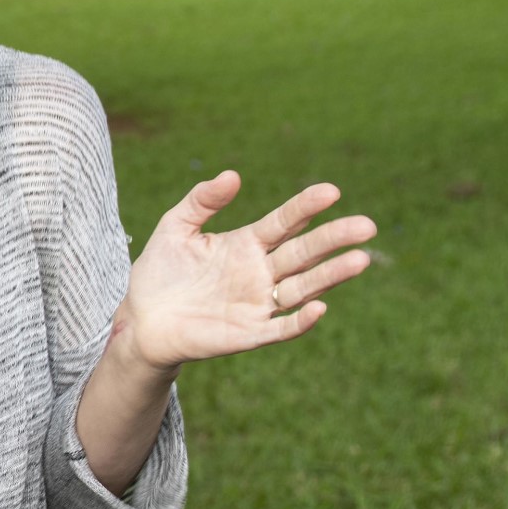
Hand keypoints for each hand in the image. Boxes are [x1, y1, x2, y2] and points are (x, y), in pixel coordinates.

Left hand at [116, 176, 374, 373]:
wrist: (141, 320)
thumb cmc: (160, 272)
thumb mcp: (175, 227)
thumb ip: (201, 200)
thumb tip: (233, 175)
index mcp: (246, 243)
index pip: (284, 222)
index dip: (306, 207)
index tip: (331, 191)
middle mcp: (260, 272)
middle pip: (304, 252)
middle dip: (334, 239)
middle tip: (366, 225)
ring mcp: (258, 303)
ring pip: (302, 287)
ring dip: (331, 275)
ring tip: (359, 260)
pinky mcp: (249, 334)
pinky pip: (281, 327)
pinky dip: (300, 320)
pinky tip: (319, 307)